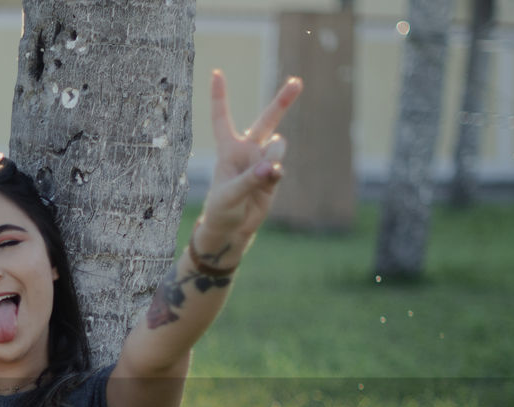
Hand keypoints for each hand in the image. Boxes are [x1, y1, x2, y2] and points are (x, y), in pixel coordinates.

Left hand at [196, 70, 302, 256]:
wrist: (233, 228)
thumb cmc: (221, 209)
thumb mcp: (229, 194)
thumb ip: (250, 178)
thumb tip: (271, 166)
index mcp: (228, 149)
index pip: (222, 118)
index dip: (220, 96)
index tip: (216, 71)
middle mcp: (247, 150)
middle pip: (267, 120)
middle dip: (283, 101)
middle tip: (297, 82)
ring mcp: (262, 161)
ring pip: (277, 147)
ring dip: (272, 158)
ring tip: (262, 174)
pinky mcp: (274, 174)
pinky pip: (279, 167)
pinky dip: (274, 175)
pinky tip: (268, 182)